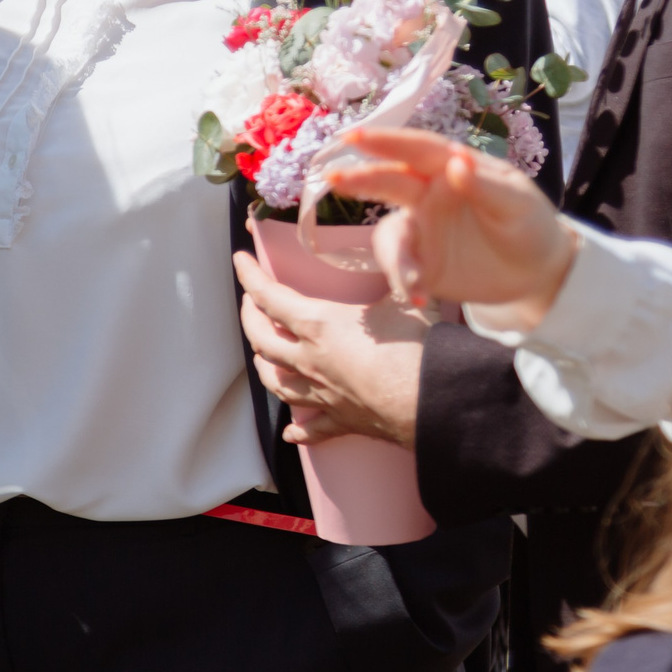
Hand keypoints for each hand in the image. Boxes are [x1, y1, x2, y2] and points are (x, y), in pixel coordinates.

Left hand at [235, 252, 428, 447]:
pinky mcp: (342, 421)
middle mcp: (310, 361)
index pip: (270, 297)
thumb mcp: (404, 295)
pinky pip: (312, 429)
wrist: (430, 404)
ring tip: (260, 357)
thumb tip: (402, 238)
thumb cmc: (414, 348)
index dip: (250, 277)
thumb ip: (396, 266)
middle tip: (249, 303)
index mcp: (318, 325)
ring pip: (278, 383)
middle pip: (263, 340)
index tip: (240, 261)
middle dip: (250, 319)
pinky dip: (299, 430)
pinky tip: (291, 432)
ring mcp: (323, 394)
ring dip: (264, 368)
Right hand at [322, 126, 577, 328]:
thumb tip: (456, 160)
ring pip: (391, 235)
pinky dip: (405, 283)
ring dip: (394, 256)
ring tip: (411, 281)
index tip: (355, 137)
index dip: (386, 141)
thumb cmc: (529, 224)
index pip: (416, 150)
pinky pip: (401, 270)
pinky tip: (422, 298)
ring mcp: (422, 230)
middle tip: (334, 177)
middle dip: (361, 179)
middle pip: (389, 182)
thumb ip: (485, 184)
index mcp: (451, 169)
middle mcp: (428, 195)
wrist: (537, 272)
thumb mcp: (517, 202)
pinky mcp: (422, 264)